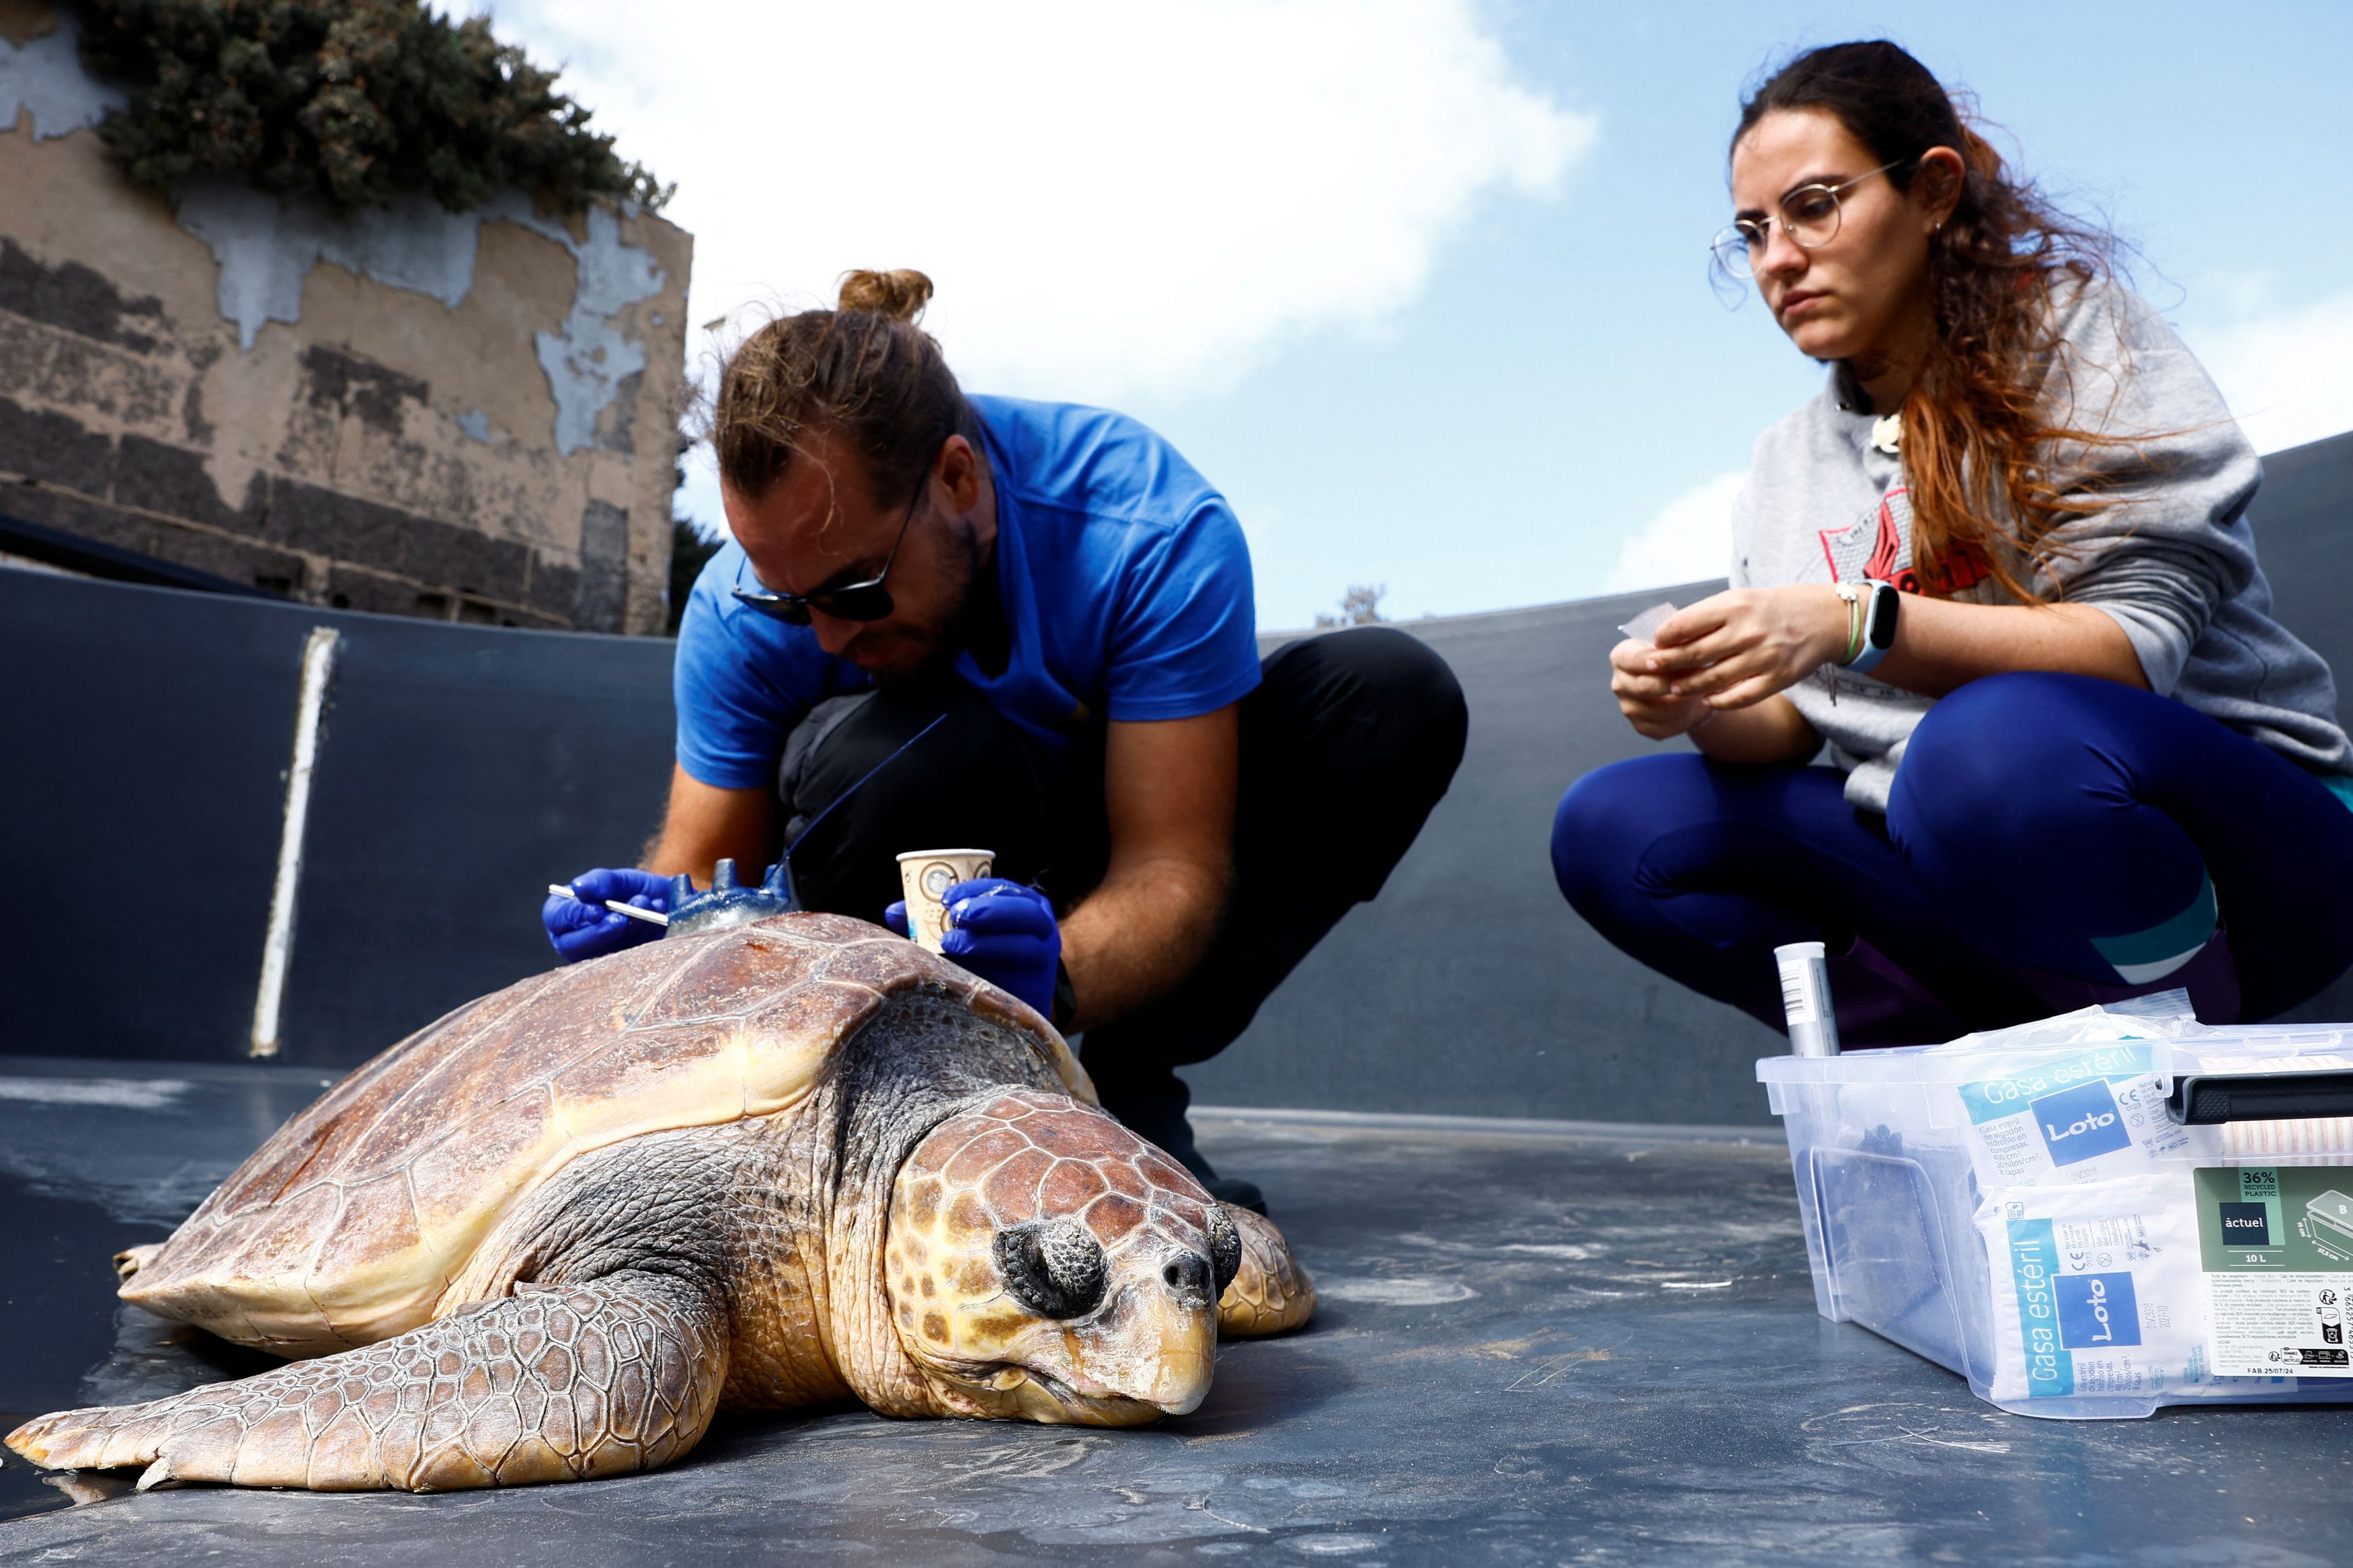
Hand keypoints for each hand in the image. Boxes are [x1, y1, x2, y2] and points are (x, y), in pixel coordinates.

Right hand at [542, 867, 670, 963]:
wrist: (666, 905)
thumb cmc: (633, 891)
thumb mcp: (620, 880)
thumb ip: (600, 881)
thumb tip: (579, 888)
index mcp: (563, 913)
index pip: (557, 917)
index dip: (576, 915)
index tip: (598, 910)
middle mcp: (572, 940)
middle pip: (571, 946)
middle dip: (599, 932)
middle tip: (621, 919)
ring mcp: (594, 958)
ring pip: (602, 954)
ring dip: (628, 929)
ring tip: (647, 904)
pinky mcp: (618, 970)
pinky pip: (627, 961)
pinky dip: (644, 940)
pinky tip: (658, 920)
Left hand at [936, 878, 1060, 1018]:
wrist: (1005, 1004)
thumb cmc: (979, 957)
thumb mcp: (959, 933)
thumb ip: (929, 921)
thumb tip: (893, 912)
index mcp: (1024, 904)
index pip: (1005, 888)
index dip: (977, 889)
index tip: (947, 898)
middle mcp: (1042, 927)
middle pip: (1025, 913)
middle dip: (990, 910)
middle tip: (956, 916)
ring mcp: (1043, 959)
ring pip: (1025, 946)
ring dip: (987, 943)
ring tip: (951, 943)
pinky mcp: (1039, 989)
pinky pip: (1020, 981)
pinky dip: (992, 974)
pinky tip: (967, 974)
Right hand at [1609, 637, 1717, 739]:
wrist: (1682, 684)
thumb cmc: (1677, 658)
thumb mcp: (1675, 643)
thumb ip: (1675, 643)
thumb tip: (1687, 642)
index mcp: (1621, 657)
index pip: (1635, 660)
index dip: (1660, 660)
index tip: (1684, 658)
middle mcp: (1619, 683)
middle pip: (1644, 687)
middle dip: (1674, 682)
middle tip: (1700, 676)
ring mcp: (1628, 707)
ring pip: (1658, 710)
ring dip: (1683, 701)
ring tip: (1700, 691)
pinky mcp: (1641, 726)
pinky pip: (1664, 727)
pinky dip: (1683, 718)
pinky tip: (1693, 706)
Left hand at [1642, 586, 1849, 710]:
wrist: (1824, 618)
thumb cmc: (1772, 609)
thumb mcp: (1740, 600)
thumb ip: (1708, 616)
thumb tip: (1668, 636)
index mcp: (1735, 606)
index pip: (1686, 624)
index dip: (1664, 637)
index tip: (1654, 644)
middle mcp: (1748, 631)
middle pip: (1695, 654)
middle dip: (1667, 664)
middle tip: (1652, 669)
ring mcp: (1764, 657)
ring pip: (1713, 680)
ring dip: (1688, 687)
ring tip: (1674, 688)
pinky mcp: (1778, 678)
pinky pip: (1740, 697)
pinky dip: (1719, 702)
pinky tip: (1707, 701)